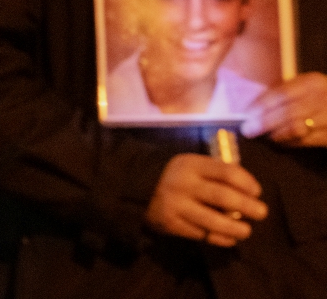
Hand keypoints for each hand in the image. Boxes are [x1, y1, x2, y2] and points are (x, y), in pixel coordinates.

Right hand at [145, 153, 266, 247]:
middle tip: (261, 213)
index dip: (247, 182)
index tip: (256, 192)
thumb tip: (249, 192)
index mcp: (191, 164)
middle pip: (223, 197)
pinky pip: (201, 234)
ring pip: (213, 220)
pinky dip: (219, 238)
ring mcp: (177, 205)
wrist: (140, 189)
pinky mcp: (172, 223)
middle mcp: (184, 184)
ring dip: (235, 228)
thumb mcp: (193, 165)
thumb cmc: (178, 176)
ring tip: (246, 231)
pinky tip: (228, 238)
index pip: (226, 172)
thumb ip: (217, 174)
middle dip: (247, 206)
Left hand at [241, 72, 326, 145]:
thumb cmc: (316, 96)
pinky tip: (279, 141)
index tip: (247, 114)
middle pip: (287, 112)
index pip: (281, 94)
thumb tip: (254, 106)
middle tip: (248, 130)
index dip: (261, 105)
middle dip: (264, 123)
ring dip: (275, 134)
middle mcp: (321, 98)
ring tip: (264, 136)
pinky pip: (304, 141)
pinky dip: (288, 142)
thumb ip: (283, 92)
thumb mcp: (304, 87)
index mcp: (311, 83)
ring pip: (295, 128)